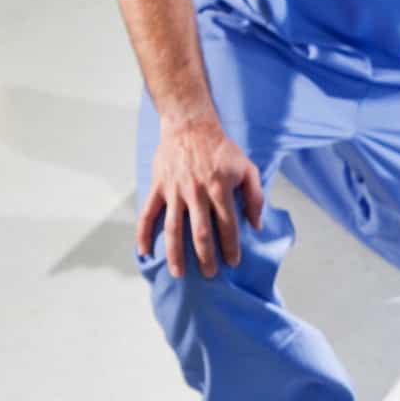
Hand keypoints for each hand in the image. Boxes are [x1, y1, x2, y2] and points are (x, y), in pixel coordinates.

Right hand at [137, 116, 264, 278]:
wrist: (190, 126)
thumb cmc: (222, 149)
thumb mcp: (248, 168)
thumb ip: (255, 197)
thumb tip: (256, 224)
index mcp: (219, 189)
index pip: (227, 225)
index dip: (231, 246)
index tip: (233, 262)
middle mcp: (196, 193)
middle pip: (200, 232)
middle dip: (205, 257)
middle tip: (209, 274)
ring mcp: (174, 191)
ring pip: (173, 228)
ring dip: (175, 253)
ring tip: (179, 273)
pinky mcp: (158, 187)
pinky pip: (148, 213)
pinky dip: (143, 233)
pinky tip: (144, 251)